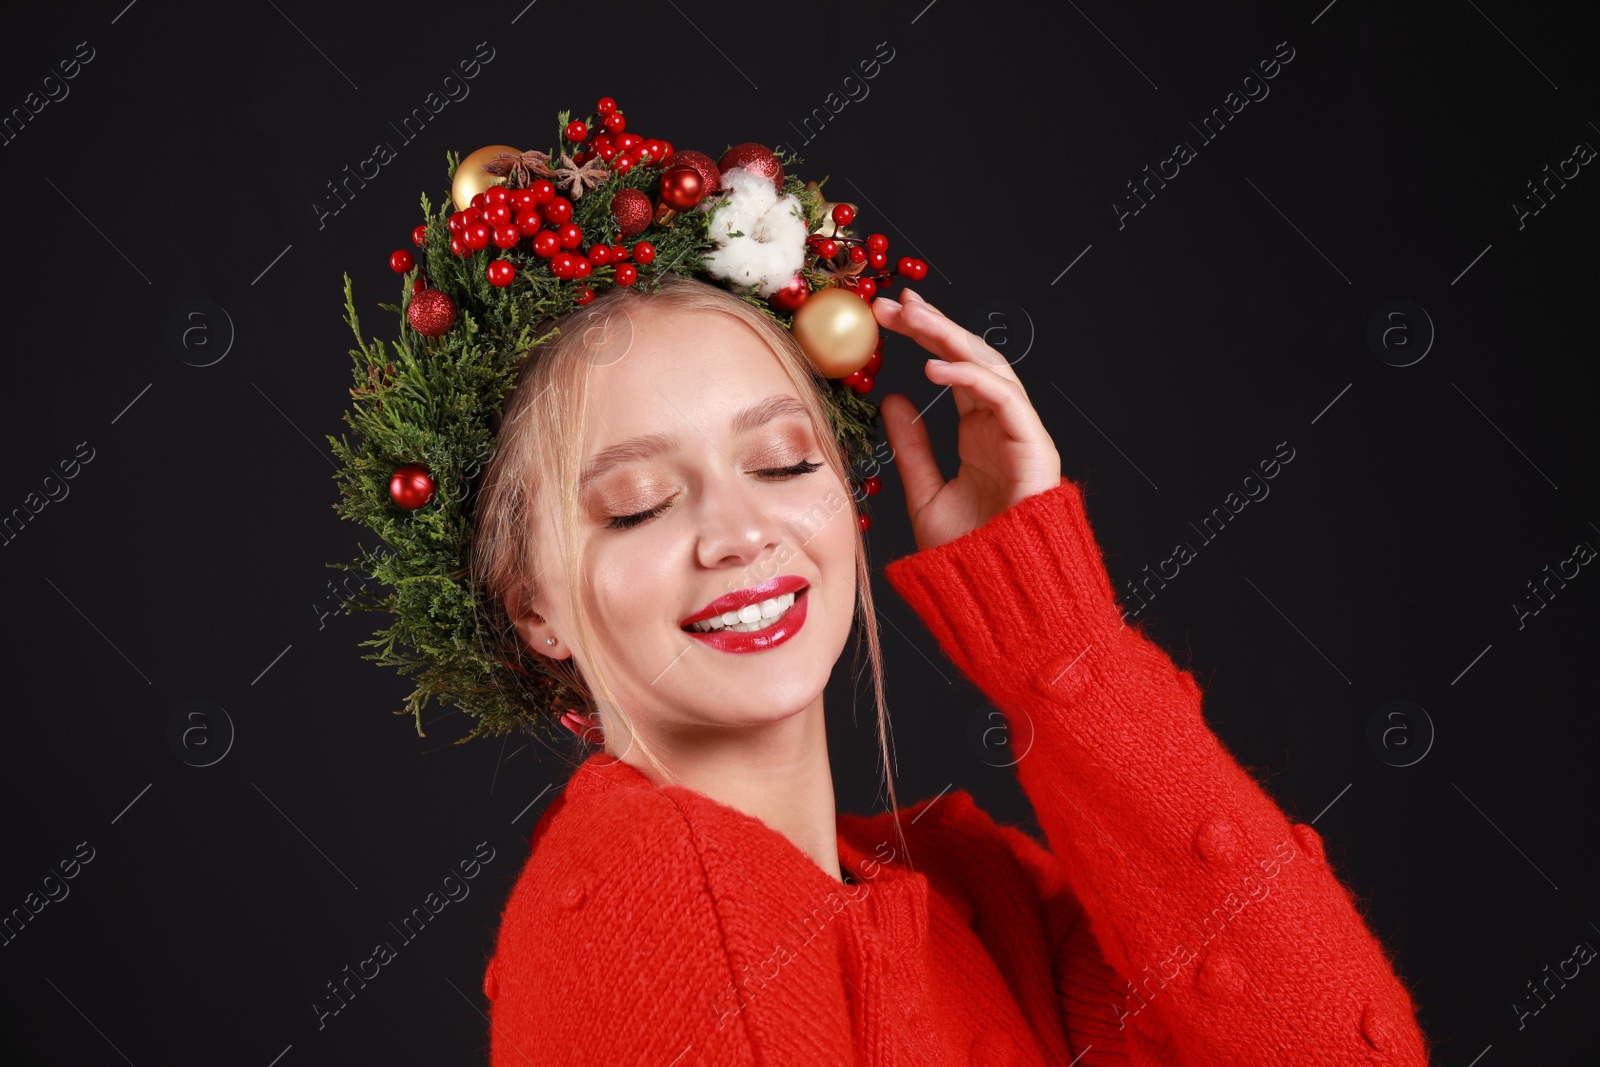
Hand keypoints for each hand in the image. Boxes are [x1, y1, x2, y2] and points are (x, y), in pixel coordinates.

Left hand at [872, 288, 1061, 550]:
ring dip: (949, 338)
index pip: (952, 369)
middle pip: (970, 357)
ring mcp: (1020, 432)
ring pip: (990, 366)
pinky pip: (1004, 398)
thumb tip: (891, 400)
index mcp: (979, 431)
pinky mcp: (1034, 446)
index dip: (925, 338)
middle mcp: (1001, 425)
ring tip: (912, 318)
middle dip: (933, 325)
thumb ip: (912, 446)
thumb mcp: (925, 492)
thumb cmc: (967, 553)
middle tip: (894, 302)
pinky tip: (934, 369)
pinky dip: (971, 379)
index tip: (889, 314)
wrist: (997, 593)